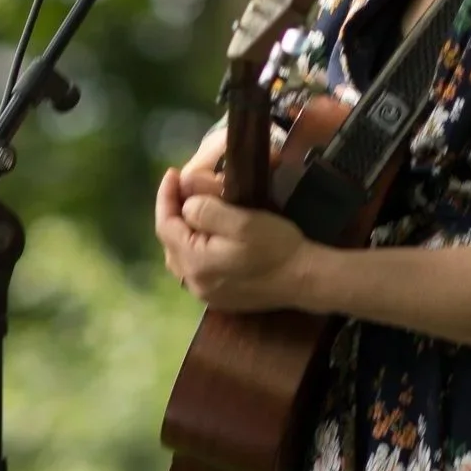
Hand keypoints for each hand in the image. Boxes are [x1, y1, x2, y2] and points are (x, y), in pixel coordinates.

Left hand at [154, 165, 321, 312]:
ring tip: (189, 210)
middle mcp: (194, 282)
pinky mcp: (219, 297)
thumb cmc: (276, 247)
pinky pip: (194, 270)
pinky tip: (203, 238)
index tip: (171, 173)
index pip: (165, 225)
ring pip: (180, 258)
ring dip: (181, 233)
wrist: (305, 279)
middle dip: (171, 214)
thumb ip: (206, 211)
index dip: (165, 197)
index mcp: (195, 262)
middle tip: (180, 190)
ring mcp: (206, 293)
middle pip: (169, 243)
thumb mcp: (242, 221)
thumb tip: (186, 206)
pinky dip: (192, 250)